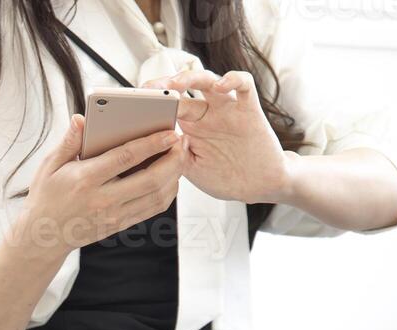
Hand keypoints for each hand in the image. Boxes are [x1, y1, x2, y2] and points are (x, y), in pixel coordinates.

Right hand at [13, 115, 188, 255]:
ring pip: (156, 197)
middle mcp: (103, 200)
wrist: (43, 236)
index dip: (151, 144)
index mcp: (85, 180)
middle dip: (172, 160)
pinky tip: (171, 177)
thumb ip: (68, 142)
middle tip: (182, 142)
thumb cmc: (46, 196)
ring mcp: (113, 216)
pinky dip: (167, 192)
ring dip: (174, 176)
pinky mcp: (120, 225)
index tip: (169, 132)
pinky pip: (152, 209)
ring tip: (180, 157)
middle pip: (149, 180)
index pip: (125, 159)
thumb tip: (80, 118)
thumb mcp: (49, 165)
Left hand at [146, 69, 297, 205]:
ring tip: (177, 83)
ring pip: (209, 81)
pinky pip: (244, 85)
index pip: (168, 107)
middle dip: (164, 87)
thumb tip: (153, 139)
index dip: (153, 103)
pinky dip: (233, 79)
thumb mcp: (192, 169)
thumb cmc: (227, 177)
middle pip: (183, 90)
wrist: (261, 186)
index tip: (135, 106)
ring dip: (192, 77)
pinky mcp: (249, 109)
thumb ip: (173, 155)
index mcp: (192, 127)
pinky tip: (221, 85)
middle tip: (149, 90)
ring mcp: (228, 109)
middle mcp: (208, 114)